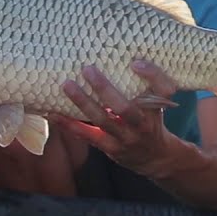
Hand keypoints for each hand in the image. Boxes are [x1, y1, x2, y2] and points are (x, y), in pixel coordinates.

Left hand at [57, 61, 178, 177]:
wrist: (156, 158)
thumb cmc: (152, 122)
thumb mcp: (156, 105)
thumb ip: (143, 87)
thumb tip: (117, 57)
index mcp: (156, 109)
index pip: (163, 90)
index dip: (151, 75)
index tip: (135, 62)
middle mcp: (142, 125)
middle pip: (124, 108)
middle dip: (104, 88)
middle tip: (88, 69)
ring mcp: (126, 138)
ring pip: (102, 120)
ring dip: (83, 102)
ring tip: (67, 85)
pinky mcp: (111, 148)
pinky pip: (87, 135)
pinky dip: (68, 124)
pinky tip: (53, 113)